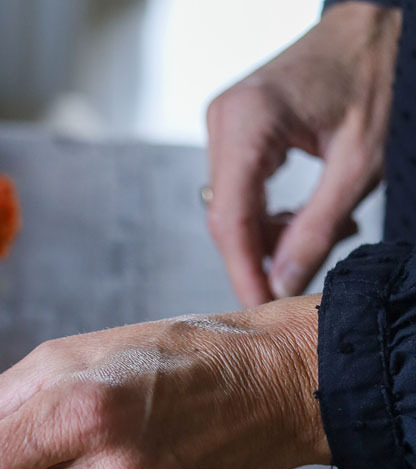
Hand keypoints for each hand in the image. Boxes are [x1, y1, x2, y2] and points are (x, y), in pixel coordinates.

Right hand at [205, 1, 398, 306]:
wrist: (379, 24)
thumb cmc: (378, 73)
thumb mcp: (360, 164)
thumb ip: (317, 229)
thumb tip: (282, 282)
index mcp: (250, 119)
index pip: (230, 217)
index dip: (242, 269)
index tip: (256, 305)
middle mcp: (225, 119)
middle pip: (226, 216)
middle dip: (261, 253)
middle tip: (302, 274)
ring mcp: (224, 123)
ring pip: (232, 208)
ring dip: (269, 234)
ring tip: (321, 231)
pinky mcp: (233, 130)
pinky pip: (239, 191)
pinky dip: (267, 213)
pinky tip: (301, 215)